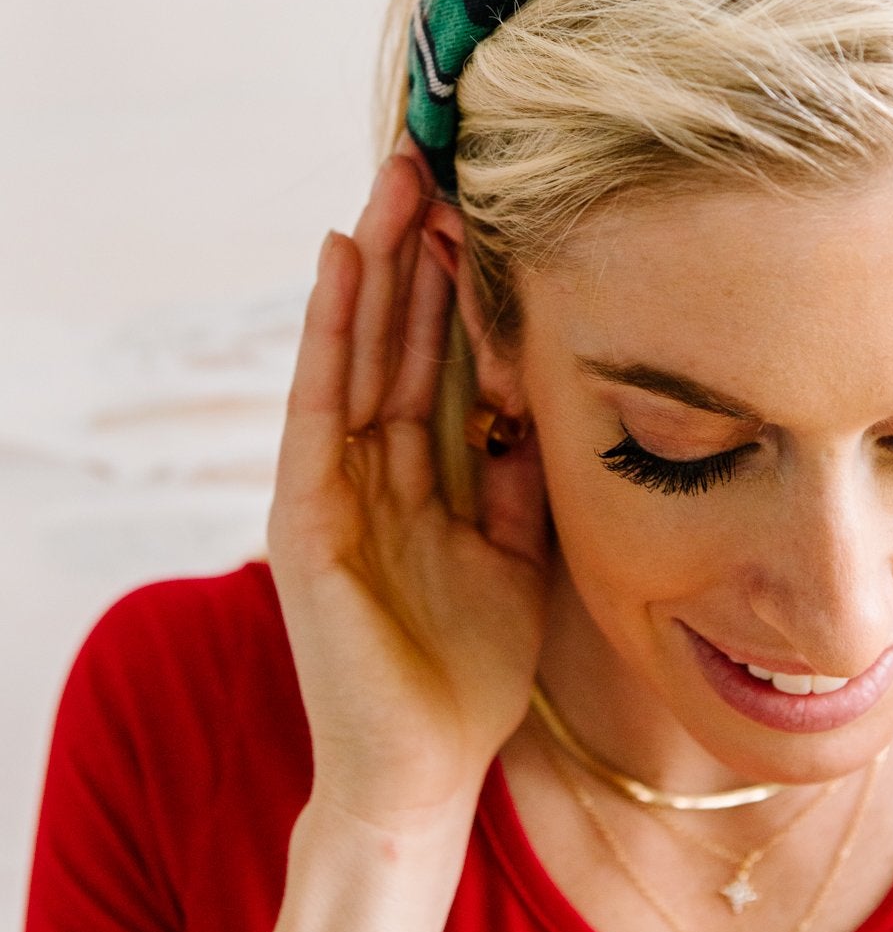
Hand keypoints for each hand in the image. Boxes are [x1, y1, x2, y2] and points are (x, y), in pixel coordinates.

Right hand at [265, 147, 551, 843]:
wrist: (425, 774)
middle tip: (440, 157)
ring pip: (363, 350)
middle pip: (400, 337)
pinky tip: (344, 260)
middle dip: (418, 251)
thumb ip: (518, 477)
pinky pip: (321, 404)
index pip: (445, 360)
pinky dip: (331, 330)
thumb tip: (544, 400)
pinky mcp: (308, 514)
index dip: (463, 285)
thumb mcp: (516, 556)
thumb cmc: (470, 674)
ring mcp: (338, 486)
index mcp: (427, 477)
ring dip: (378, 262)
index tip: (491, 206)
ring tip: (396, 177)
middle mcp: (377, 468)